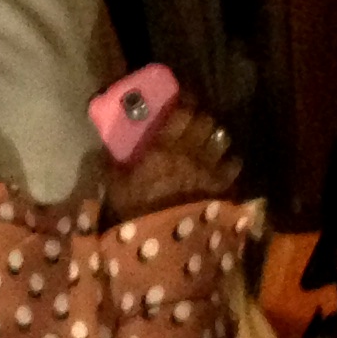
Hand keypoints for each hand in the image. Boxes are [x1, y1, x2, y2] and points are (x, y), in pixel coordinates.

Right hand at [101, 100, 242, 220]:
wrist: (165, 241)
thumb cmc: (136, 210)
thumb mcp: (115, 187)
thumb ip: (111, 165)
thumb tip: (103, 151)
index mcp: (164, 145)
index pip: (181, 111)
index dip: (185, 100)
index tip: (182, 95)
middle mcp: (190, 150)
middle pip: (205, 120)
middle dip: (201, 116)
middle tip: (194, 118)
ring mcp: (210, 166)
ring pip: (222, 138)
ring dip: (216, 136)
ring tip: (210, 140)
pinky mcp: (222, 185)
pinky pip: (233, 164)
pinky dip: (229, 161)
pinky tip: (223, 165)